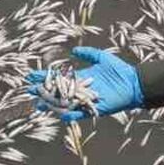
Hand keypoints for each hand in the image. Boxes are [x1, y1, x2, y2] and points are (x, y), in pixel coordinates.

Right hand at [25, 46, 143, 122]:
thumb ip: (89, 53)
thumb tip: (74, 50)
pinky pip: (80, 113)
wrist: (133, 83)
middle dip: (44, 92)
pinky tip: (61, 113)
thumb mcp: (102, 57)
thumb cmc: (120, 70)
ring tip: (39, 105)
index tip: (32, 75)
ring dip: (52, 105)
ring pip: (65, 104)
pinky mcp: (94, 108)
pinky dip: (71, 114)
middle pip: (58, 92)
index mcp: (80, 78)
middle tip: (30, 91)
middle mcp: (80, 90)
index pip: (59, 78)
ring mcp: (86, 100)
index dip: (45, 77)